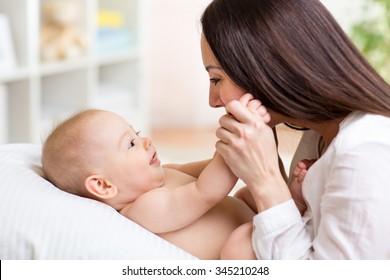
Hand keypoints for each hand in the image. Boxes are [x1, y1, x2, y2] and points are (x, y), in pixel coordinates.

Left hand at [216, 94, 289, 211]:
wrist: (264, 176)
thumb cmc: (266, 153)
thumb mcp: (266, 132)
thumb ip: (253, 118)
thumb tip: (242, 105)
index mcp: (255, 124)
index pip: (233, 105)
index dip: (230, 108)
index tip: (231, 113)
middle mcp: (245, 132)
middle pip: (223, 119)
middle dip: (226, 124)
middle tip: (231, 130)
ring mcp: (236, 143)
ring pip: (219, 131)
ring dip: (223, 136)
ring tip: (232, 141)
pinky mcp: (228, 154)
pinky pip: (218, 144)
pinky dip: (222, 147)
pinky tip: (231, 150)